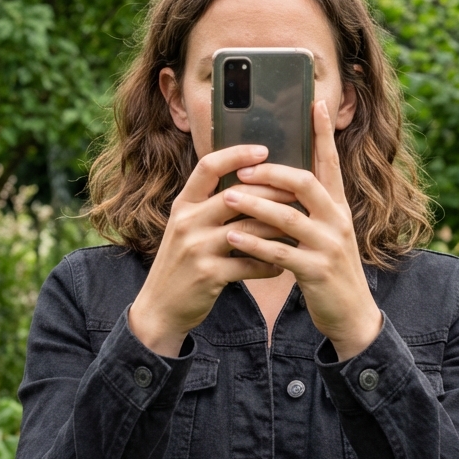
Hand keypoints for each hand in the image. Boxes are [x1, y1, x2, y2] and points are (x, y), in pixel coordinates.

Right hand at [128, 144, 293, 356]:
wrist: (159, 308)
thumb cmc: (181, 264)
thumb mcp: (185, 228)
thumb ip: (208, 206)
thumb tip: (248, 184)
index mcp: (183, 205)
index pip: (208, 166)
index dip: (236, 154)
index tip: (263, 149)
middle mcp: (187, 222)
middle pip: (236, 196)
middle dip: (271, 192)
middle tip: (298, 192)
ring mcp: (197, 248)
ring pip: (248, 230)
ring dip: (277, 229)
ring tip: (298, 228)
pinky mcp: (209, 274)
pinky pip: (250, 264)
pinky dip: (270, 265)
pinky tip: (282, 266)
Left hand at [221, 100, 382, 362]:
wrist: (352, 316)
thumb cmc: (330, 271)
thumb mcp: (325, 234)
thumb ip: (308, 208)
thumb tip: (280, 181)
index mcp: (338, 207)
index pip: (331, 162)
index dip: (323, 133)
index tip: (315, 102)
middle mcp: (337, 221)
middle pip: (305, 183)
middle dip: (272, 173)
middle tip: (242, 168)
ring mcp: (329, 246)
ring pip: (288, 217)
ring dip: (255, 205)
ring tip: (227, 197)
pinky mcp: (317, 271)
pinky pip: (280, 252)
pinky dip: (254, 243)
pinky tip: (232, 237)